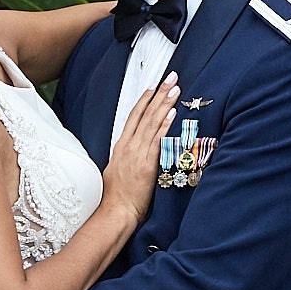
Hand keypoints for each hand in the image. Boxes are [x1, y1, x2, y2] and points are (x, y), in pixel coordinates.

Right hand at [103, 72, 179, 223]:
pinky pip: (157, 141)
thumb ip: (128, 156)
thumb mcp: (118, 169)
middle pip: (145, 114)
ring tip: (175, 89)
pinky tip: (172, 113)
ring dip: (165, 104)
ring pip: (152, 123)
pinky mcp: (147, 164)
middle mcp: (129, 146)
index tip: (153, 85)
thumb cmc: (117, 196)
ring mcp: (138, 154)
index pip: (134, 116)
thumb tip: (135, 148)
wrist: (115, 212)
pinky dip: (165, 126)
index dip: (144, 99)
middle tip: (171, 77)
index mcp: (122, 146)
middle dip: (159, 94)